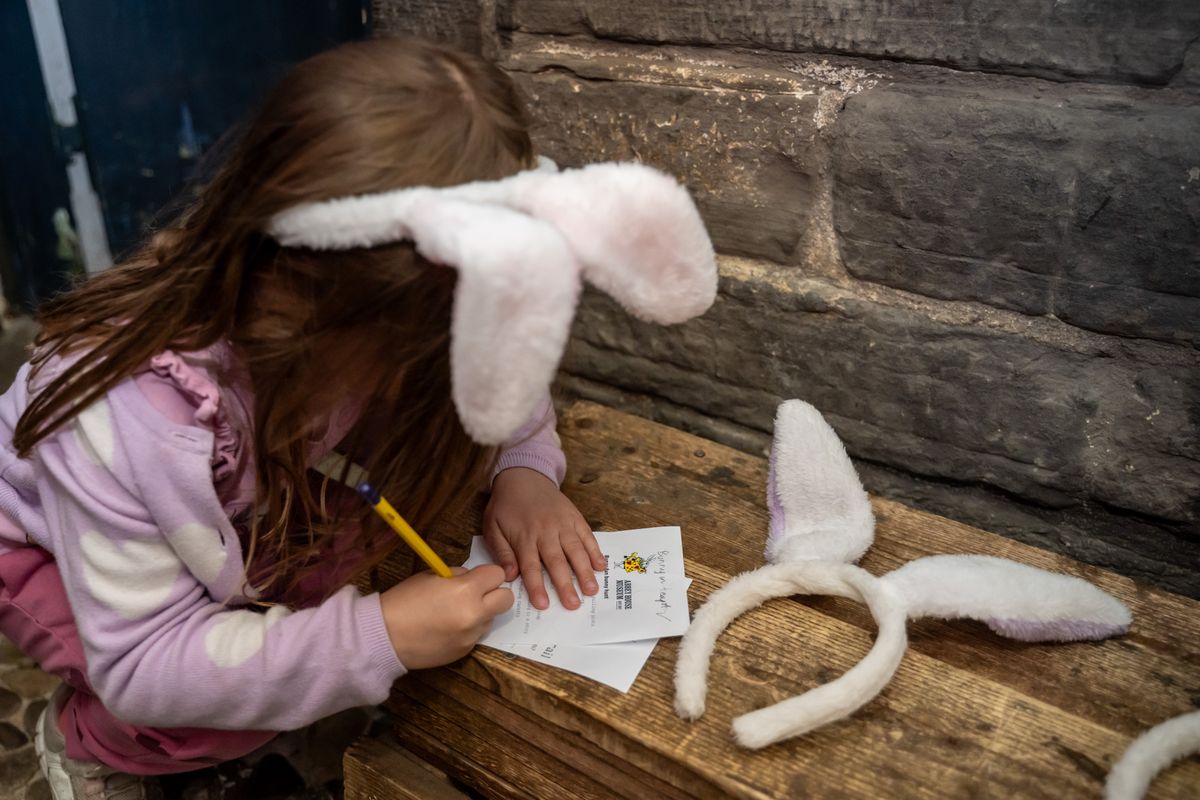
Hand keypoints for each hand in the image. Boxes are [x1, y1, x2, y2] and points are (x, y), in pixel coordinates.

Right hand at [379, 565, 512, 668]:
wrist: (385, 636)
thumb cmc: (404, 600)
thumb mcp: (432, 576)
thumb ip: (458, 576)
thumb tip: (473, 578)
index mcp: (466, 590)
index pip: (497, 574)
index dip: (487, 575)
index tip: (476, 578)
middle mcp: (475, 614)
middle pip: (506, 599)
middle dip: (494, 594)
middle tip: (476, 595)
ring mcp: (471, 636)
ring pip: (491, 619)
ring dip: (481, 613)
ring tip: (454, 614)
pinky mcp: (465, 652)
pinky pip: (476, 635)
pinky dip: (467, 630)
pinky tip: (446, 629)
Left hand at [483, 467, 604, 610]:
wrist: (523, 476)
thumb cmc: (505, 506)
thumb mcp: (492, 527)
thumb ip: (501, 552)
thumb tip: (510, 576)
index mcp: (524, 537)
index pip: (531, 566)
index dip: (537, 586)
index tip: (543, 605)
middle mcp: (545, 531)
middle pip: (557, 561)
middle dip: (565, 584)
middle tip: (574, 605)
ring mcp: (563, 523)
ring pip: (575, 550)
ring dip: (584, 571)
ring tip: (592, 590)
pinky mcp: (575, 517)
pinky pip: (587, 535)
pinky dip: (595, 550)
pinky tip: (601, 566)